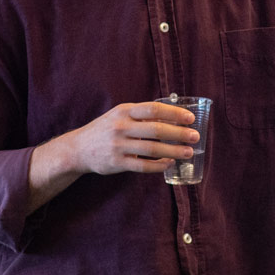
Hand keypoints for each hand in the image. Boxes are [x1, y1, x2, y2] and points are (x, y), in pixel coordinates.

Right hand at [52, 101, 200, 176]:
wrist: (78, 148)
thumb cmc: (106, 129)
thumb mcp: (120, 115)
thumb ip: (142, 115)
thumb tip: (174, 116)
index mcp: (124, 110)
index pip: (154, 109)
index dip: (174, 113)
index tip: (190, 118)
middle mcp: (121, 126)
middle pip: (156, 130)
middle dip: (179, 133)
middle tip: (195, 136)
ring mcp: (118, 146)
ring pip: (152, 149)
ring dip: (174, 151)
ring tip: (188, 152)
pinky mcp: (116, 163)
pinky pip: (143, 166)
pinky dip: (159, 165)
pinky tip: (170, 163)